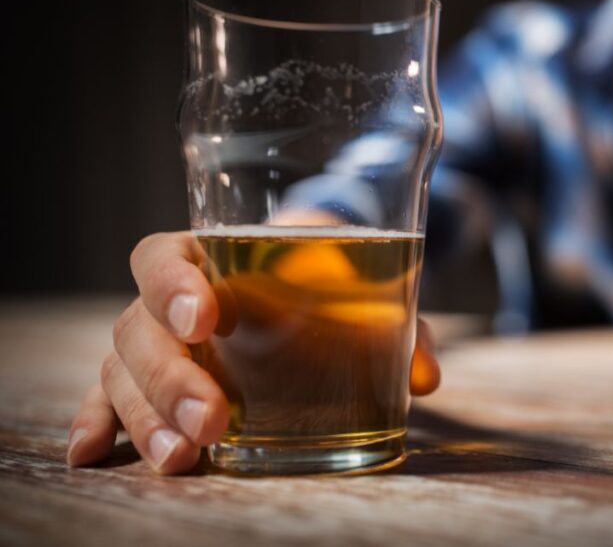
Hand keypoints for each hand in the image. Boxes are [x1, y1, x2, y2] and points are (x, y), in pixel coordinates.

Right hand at [66, 231, 441, 473]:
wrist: (317, 290)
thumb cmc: (336, 287)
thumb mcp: (375, 296)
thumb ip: (404, 328)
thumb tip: (424, 377)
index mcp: (212, 253)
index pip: (165, 256)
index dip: (172, 283)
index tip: (205, 317)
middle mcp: (172, 297)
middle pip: (137, 327)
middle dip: (169, 377)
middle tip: (213, 419)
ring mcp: (157, 342)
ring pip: (121, 370)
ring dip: (143, 416)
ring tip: (183, 457)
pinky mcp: (154, 382)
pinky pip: (109, 398)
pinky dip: (99, 423)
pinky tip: (90, 454)